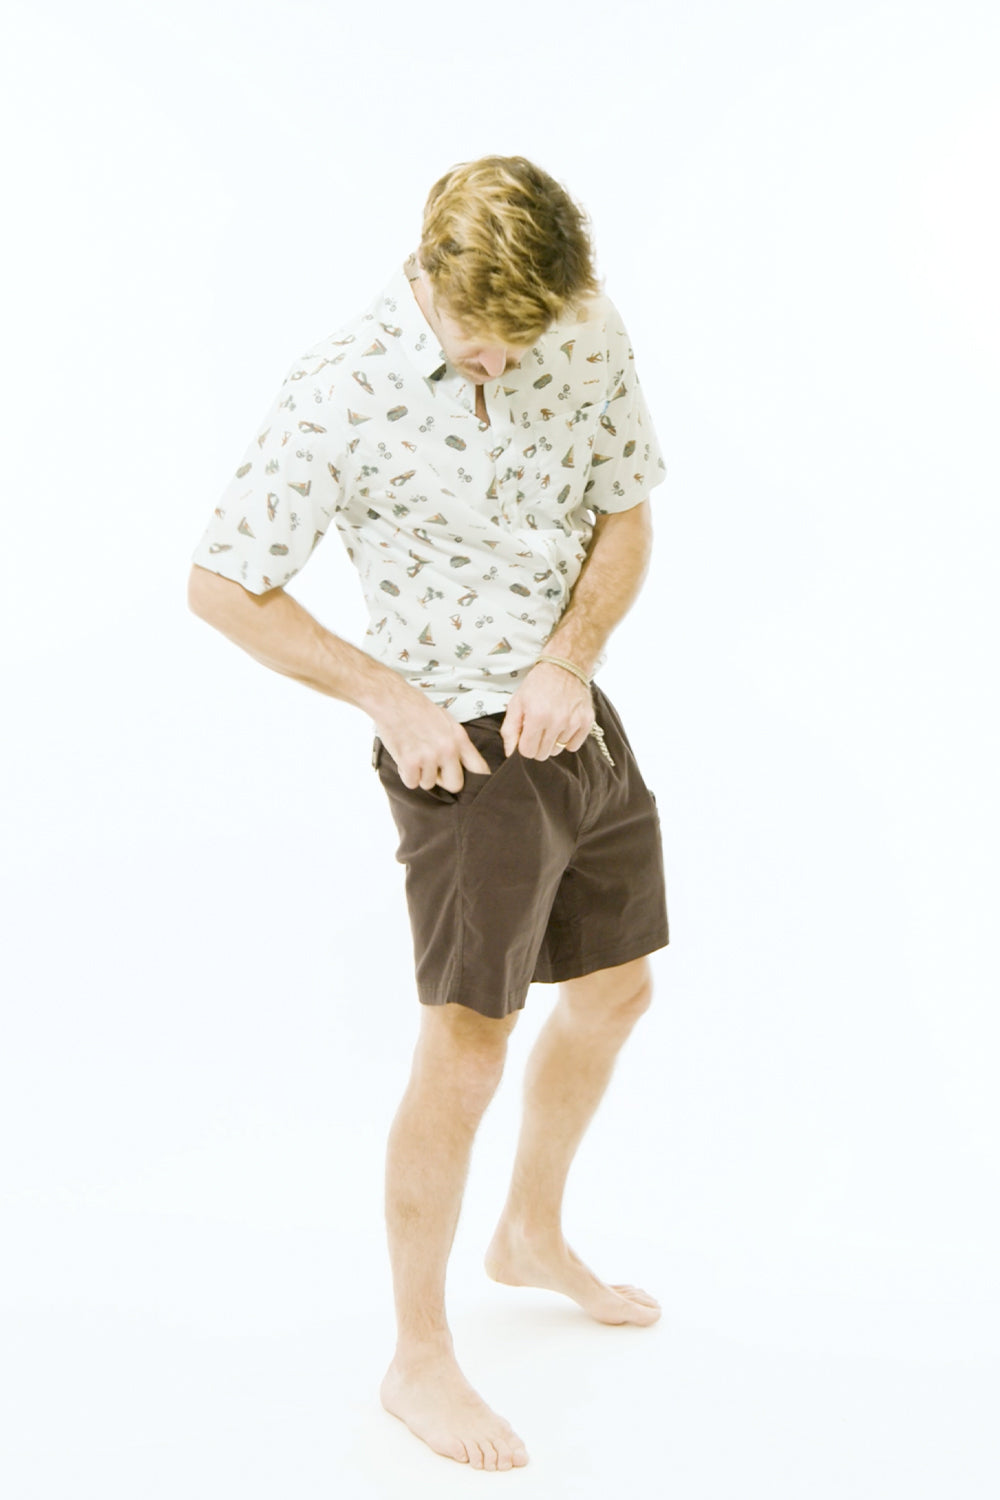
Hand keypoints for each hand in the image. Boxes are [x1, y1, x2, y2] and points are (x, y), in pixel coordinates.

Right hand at [374, 680, 490, 791]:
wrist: (392, 701)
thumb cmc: (416, 708)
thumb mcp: (446, 720)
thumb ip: (456, 742)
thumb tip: (464, 763)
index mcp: (459, 738)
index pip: (479, 768)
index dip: (477, 780)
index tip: (473, 786)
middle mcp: (447, 749)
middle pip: (455, 785)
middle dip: (443, 781)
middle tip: (433, 769)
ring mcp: (429, 756)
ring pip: (428, 783)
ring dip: (420, 774)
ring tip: (414, 754)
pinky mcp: (410, 762)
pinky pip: (411, 782)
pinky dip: (406, 774)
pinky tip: (404, 757)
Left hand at [501, 661, 594, 759]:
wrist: (565, 665)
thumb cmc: (539, 683)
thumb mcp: (517, 702)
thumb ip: (510, 729)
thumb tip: (510, 753)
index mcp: (537, 716)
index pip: (528, 751)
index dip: (524, 744)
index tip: (526, 734)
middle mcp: (557, 721)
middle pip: (543, 754)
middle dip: (537, 744)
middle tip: (538, 728)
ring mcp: (574, 722)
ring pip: (558, 750)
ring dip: (553, 741)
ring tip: (552, 722)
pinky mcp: (586, 722)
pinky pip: (573, 746)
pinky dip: (567, 739)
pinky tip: (563, 724)